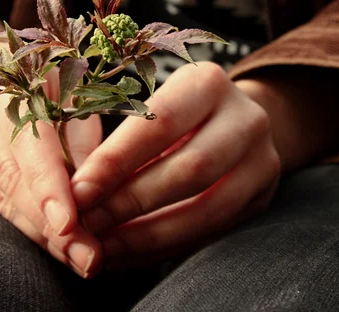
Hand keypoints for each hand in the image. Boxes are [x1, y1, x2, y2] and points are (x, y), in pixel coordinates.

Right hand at [0, 42, 102, 277]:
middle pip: (6, 173)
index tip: (70, 225)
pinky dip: (24, 223)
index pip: (26, 138)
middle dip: (47, 222)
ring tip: (76, 258)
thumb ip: (82, 144)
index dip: (48, 185)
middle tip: (85, 257)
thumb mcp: (81, 100)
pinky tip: (52, 243)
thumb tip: (87, 201)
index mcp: (2, 67)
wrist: (18, 76)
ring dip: (38, 232)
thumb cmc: (61, 84)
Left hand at [70, 62, 280, 267]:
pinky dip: (165, 248)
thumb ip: (122, 142)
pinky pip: (211, 233)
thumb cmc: (179, 112)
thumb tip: (75, 193)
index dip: (116, 162)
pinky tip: (129, 254)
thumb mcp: (155, 105)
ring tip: (103, 247)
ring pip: (207, 210)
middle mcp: (246, 119)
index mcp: (210, 83)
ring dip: (148, 236)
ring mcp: (263, 161)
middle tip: (87, 225)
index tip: (77, 192)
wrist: (237, 122)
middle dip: (130, 203)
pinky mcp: (263, 198)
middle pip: (189, 169)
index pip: (160, 123)